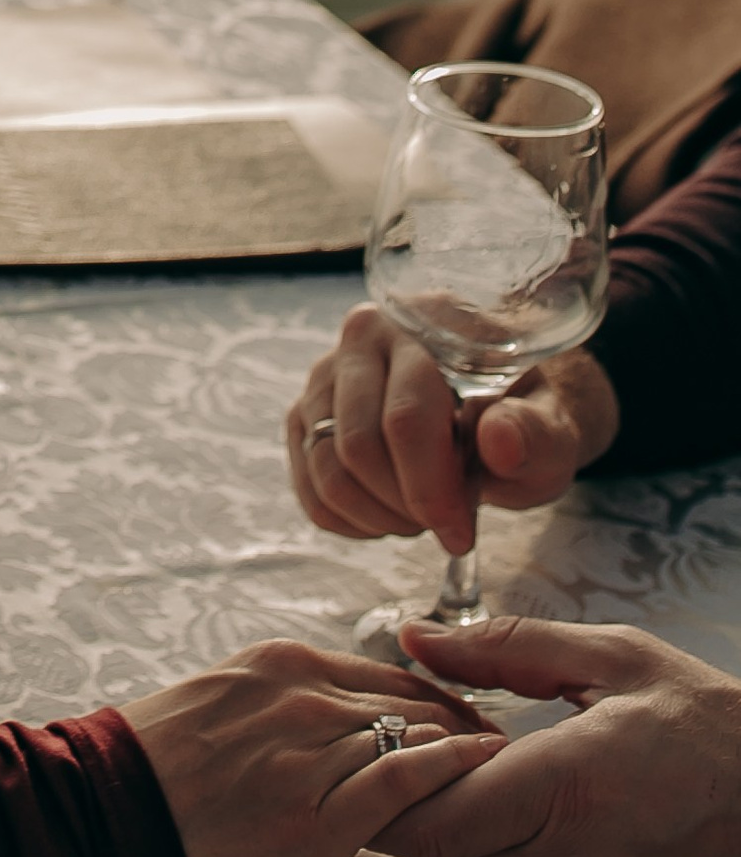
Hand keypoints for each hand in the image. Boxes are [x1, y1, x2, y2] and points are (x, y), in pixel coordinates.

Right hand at [121, 638, 502, 856]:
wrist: (111, 815)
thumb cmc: (157, 768)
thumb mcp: (222, 701)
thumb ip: (283, 700)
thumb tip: (335, 716)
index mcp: (278, 663)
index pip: (381, 673)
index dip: (431, 695)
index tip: (460, 716)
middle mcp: (300, 694)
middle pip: (407, 701)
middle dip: (457, 720)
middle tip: (496, 743)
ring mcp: (310, 750)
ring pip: (412, 732)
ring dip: (461, 744)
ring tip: (500, 761)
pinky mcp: (318, 812)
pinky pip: (403, 776)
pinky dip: (450, 765)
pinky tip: (483, 763)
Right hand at [286, 304, 619, 557]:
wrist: (494, 409)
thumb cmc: (523, 418)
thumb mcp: (551, 431)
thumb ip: (535, 434)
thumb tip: (499, 440)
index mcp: (425, 324)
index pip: (406, 416)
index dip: (430, 487)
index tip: (460, 532)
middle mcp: (362, 337)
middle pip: (358, 445)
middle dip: (404, 506)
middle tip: (447, 524)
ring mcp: (325, 376)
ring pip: (326, 467)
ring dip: (376, 516)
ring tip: (421, 517)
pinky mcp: (305, 415)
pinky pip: (309, 487)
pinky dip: (348, 521)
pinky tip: (390, 516)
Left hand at [372, 618, 740, 856]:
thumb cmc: (724, 733)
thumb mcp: (621, 661)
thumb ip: (506, 648)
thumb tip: (415, 639)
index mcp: (568, 794)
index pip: (426, 812)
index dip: (388, 775)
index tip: (387, 731)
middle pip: (434, 851)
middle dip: (407, 798)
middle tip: (409, 742)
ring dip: (449, 827)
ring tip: (464, 766)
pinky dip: (494, 853)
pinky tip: (513, 807)